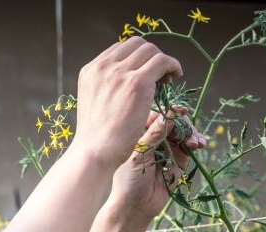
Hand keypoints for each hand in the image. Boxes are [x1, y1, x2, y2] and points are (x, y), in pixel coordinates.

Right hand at [69, 37, 183, 166]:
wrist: (95, 152)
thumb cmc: (95, 139)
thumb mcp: (94, 104)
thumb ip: (106, 88)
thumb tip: (124, 82)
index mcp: (90, 70)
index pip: (119, 49)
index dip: (136, 58)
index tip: (144, 72)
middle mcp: (103, 66)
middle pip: (135, 44)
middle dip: (150, 56)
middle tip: (159, 75)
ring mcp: (119, 73)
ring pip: (151, 50)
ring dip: (163, 61)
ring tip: (168, 79)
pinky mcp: (137, 82)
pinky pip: (163, 61)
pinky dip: (172, 65)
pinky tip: (176, 77)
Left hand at [110, 107, 205, 220]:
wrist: (136, 207)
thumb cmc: (129, 180)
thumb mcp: (139, 155)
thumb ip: (154, 135)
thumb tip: (169, 114)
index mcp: (140, 134)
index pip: (157, 116)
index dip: (169, 112)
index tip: (180, 111)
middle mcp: (155, 139)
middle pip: (174, 122)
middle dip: (184, 124)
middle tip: (188, 131)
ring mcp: (168, 149)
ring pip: (183, 133)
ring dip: (192, 134)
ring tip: (196, 142)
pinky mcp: (179, 161)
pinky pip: (189, 147)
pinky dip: (196, 143)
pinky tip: (200, 144)